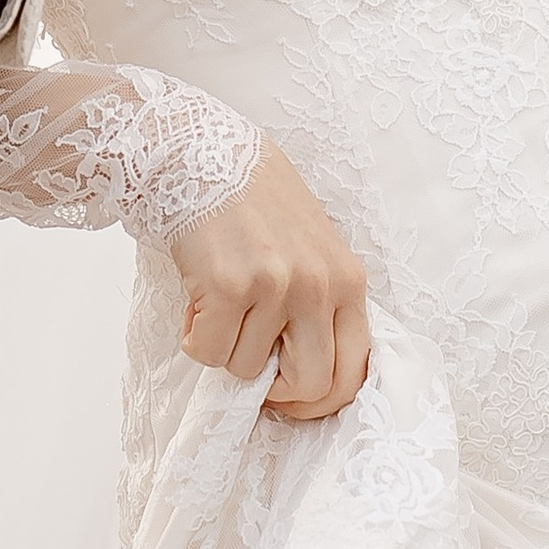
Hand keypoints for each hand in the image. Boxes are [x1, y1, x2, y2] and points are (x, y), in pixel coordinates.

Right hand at [171, 141, 370, 423]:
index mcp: (347, 278)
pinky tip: (197, 298)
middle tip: (248, 362)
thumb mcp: (310, 247)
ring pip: (246, 369)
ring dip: (224, 347)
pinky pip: (207, 352)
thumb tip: (304, 373)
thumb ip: (318, 302)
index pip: (354, 370)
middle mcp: (318, 285)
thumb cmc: (252, 197)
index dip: (318, 398)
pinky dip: (194, 335)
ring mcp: (274, 286)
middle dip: (274, 390)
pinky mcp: (227, 287)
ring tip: (218, 303)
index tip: (287, 393)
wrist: (198, 150)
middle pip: (310, 384)